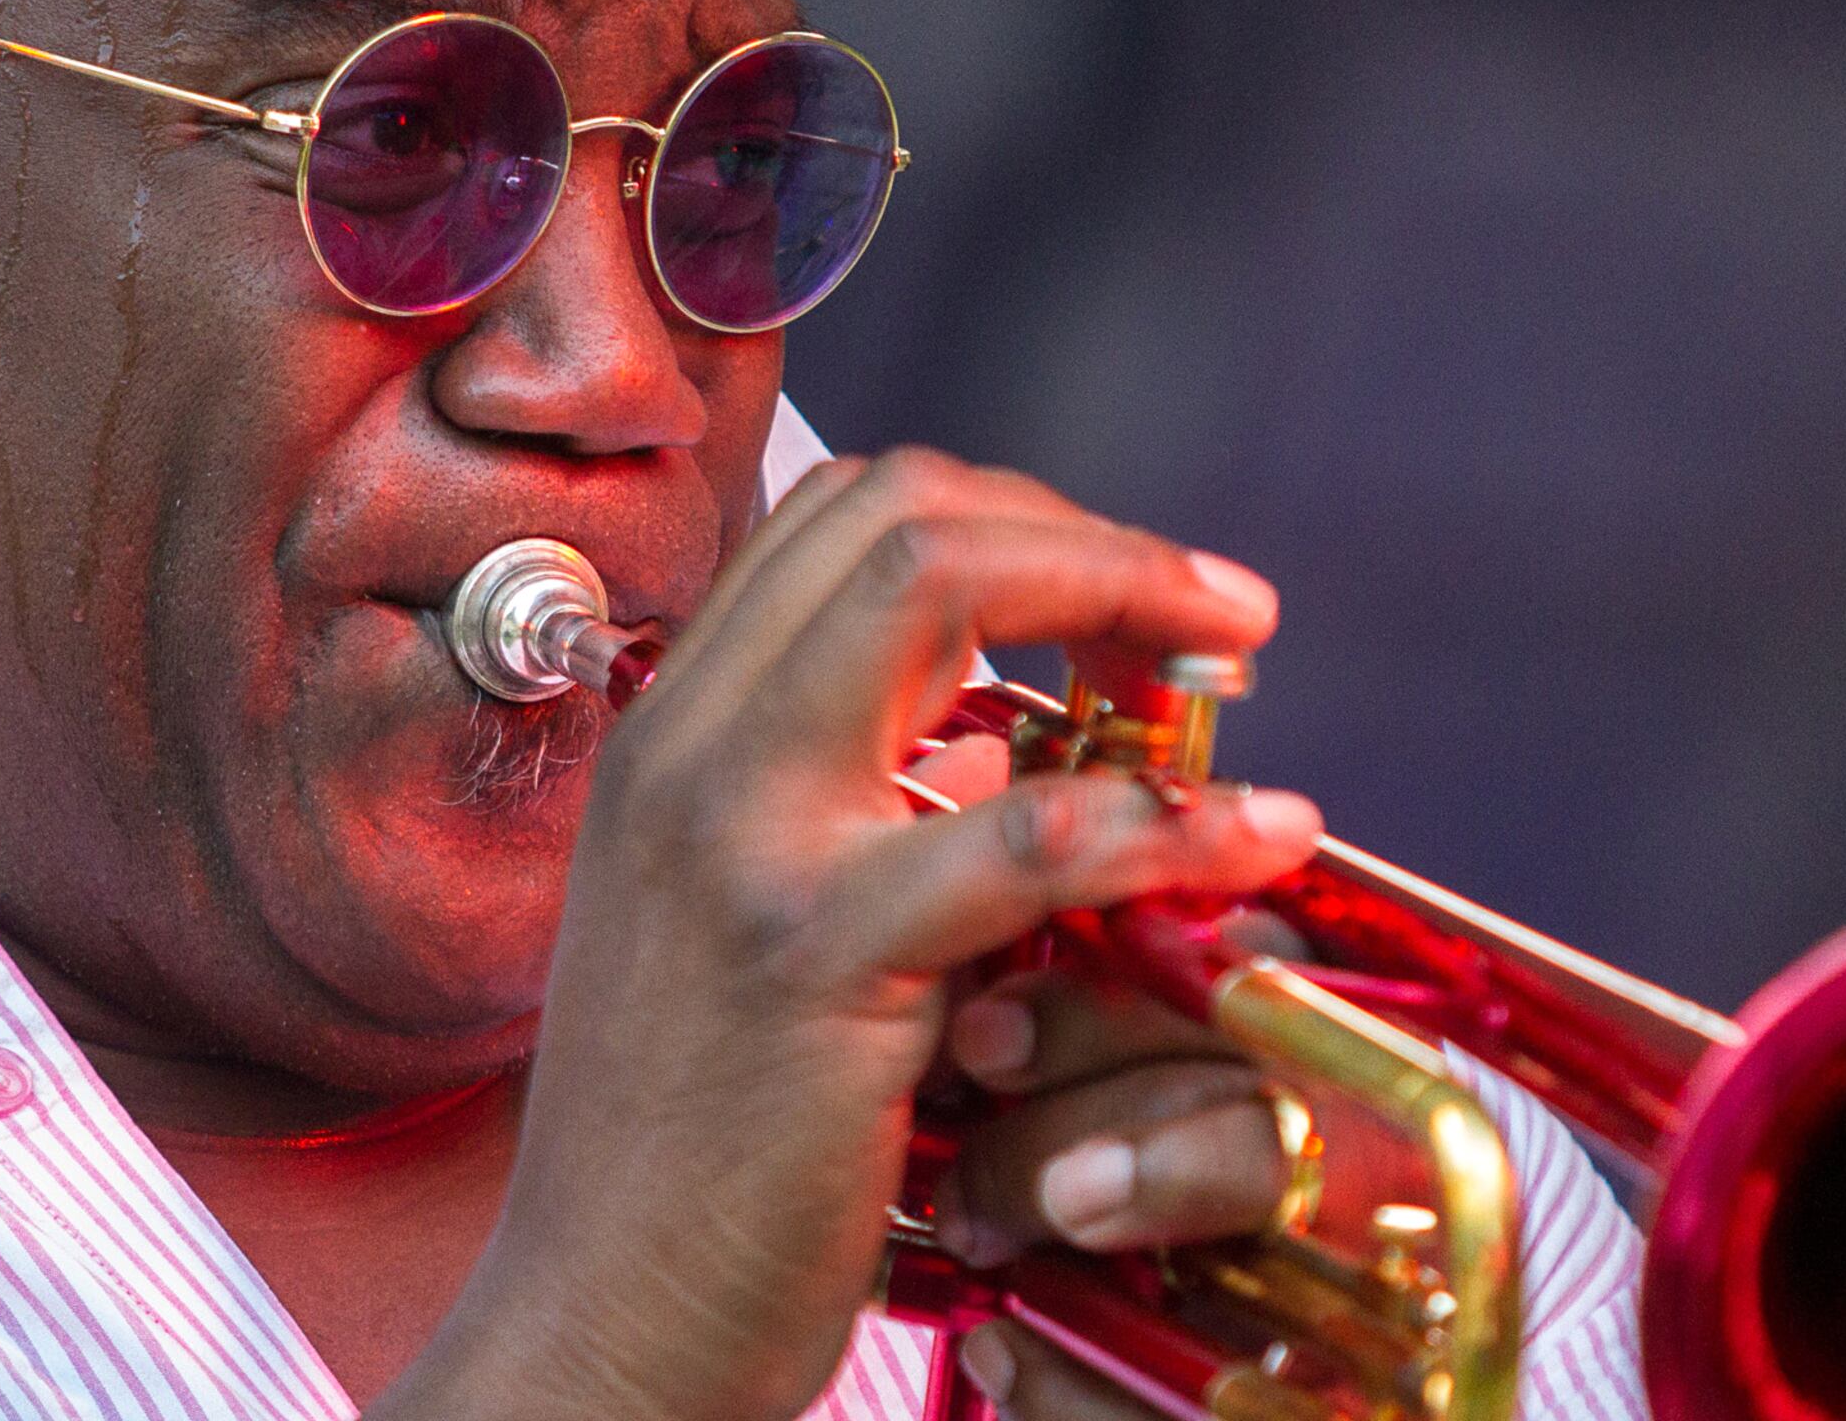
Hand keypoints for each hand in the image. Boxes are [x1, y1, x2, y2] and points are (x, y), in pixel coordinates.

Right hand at [379, 449, 1318, 1420]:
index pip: (845, 517)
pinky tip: (1247, 835)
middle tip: (1214, 614)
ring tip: (1237, 669)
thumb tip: (994, 748)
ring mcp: (736, 837)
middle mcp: (685, 750)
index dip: (1012, 520)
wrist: (597, 1330)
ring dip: (1126, 597)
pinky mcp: (812, 951)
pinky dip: (1161, 813)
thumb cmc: (689, 1155)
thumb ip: (856, 817)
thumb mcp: (754, 937)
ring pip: (938, 590)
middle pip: (901, 515)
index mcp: (671, 737)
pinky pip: (1019, 830)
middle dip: (1087, 535)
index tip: (1129, 596)